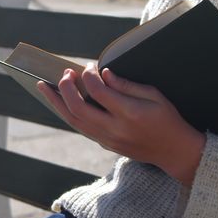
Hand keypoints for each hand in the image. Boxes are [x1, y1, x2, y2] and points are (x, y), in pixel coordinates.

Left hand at [37, 63, 206, 185]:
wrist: (174, 151)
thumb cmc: (167, 118)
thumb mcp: (154, 96)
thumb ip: (127, 85)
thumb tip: (104, 74)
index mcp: (130, 113)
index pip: (98, 91)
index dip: (89, 75)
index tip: (90, 66)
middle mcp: (115, 129)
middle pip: (78, 108)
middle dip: (65, 88)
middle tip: (63, 74)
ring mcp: (108, 139)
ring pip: (74, 121)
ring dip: (57, 103)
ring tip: (44, 87)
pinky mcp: (105, 145)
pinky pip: (81, 128)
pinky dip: (68, 113)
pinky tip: (60, 102)